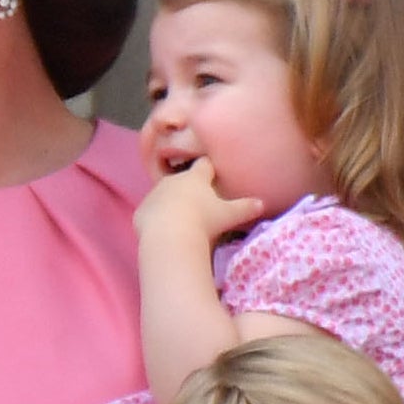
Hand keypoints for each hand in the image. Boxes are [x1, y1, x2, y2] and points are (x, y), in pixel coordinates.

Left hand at [135, 157, 265, 249]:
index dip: (209, 170)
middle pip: (182, 179)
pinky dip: (156, 218)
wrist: (169, 236)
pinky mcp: (142, 211)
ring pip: (164, 195)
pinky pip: (151, 212)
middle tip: (198, 202)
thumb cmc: (203, 221)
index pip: (204, 166)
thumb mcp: (229, 215)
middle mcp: (173, 181)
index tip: (212, 174)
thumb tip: (261, 204)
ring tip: (180, 219)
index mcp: (195, 178)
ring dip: (171, 203)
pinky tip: (163, 231)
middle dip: (189, 188)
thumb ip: (245, 208)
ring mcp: (155, 195)